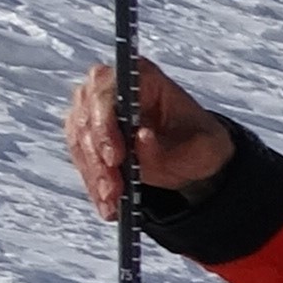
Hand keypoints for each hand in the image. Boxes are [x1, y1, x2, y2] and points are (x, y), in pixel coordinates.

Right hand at [67, 59, 235, 218]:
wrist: (191, 157)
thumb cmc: (200, 144)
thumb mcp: (202, 148)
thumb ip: (171, 145)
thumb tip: (141, 137)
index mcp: (141, 76)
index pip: (107, 92)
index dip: (105, 124)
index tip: (116, 157)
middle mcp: (108, 87)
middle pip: (87, 120)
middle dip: (99, 160)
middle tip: (114, 190)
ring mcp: (92, 109)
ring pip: (80, 142)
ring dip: (95, 176)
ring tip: (113, 203)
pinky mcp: (84, 134)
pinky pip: (82, 159)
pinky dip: (94, 184)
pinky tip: (107, 206)